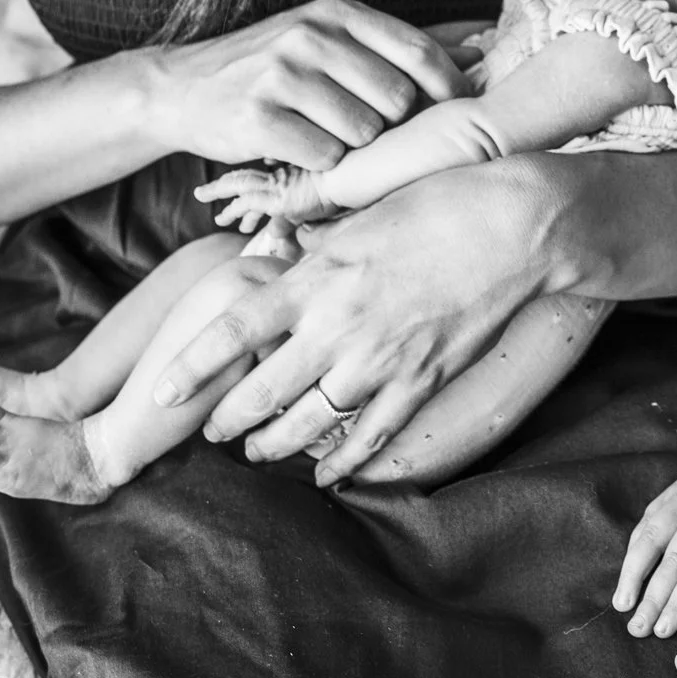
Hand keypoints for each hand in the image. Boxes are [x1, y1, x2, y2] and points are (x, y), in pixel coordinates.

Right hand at [146, 0, 466, 170]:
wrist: (182, 88)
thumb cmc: (272, 68)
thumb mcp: (330, 39)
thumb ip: (397, 48)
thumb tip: (477, 55)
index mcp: (337, 13)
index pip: (418, 50)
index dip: (448, 88)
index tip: (457, 113)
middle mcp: (311, 36)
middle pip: (398, 98)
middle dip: (392, 125)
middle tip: (369, 132)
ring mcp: (282, 76)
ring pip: (364, 132)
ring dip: (354, 148)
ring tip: (327, 137)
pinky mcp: (258, 118)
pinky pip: (324, 157)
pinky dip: (321, 164)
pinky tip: (300, 151)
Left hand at [151, 156, 571, 480]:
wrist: (514, 225)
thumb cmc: (438, 201)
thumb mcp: (361, 213)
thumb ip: (315, 248)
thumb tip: (280, 257)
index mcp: (316, 279)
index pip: (233, 330)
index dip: (192, 367)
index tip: (162, 391)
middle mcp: (338, 326)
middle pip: (262, 391)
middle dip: (228, 419)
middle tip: (211, 431)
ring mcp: (380, 360)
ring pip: (308, 423)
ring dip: (273, 445)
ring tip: (257, 451)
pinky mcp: (421, 381)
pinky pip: (370, 436)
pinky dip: (343, 463)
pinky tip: (326, 475)